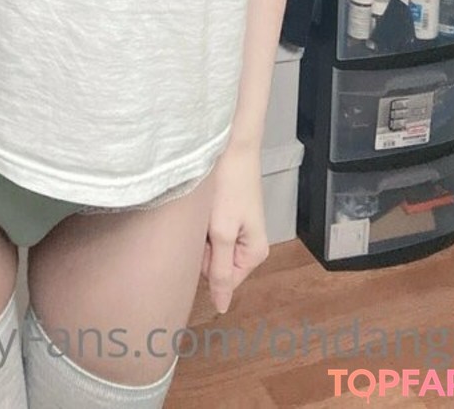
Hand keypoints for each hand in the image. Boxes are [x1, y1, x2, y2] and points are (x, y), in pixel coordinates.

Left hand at [200, 141, 269, 314]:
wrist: (232, 145)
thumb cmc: (228, 186)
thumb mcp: (222, 232)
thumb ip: (219, 270)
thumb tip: (222, 307)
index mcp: (254, 254)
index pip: (221, 280)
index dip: (205, 262)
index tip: (202, 238)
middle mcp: (248, 246)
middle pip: (214, 264)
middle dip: (201, 247)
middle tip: (202, 221)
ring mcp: (238, 229)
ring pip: (209, 247)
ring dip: (200, 233)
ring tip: (203, 210)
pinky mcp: (228, 215)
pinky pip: (210, 231)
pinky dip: (201, 221)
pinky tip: (203, 205)